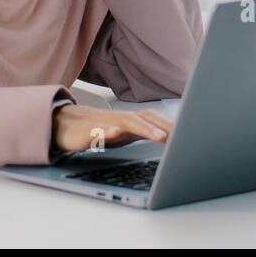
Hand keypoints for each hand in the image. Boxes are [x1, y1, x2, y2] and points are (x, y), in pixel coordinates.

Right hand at [52, 103, 172, 153]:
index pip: (154, 118)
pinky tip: (116, 132)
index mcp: (130, 120)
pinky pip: (100, 129)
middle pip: (145, 117)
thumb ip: (143, 133)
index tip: (190, 132)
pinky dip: (109, 130)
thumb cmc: (99, 129)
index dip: (171, 124)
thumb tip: (170, 139)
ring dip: (144, 128)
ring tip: (160, 137)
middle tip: (180, 135)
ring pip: (126, 121)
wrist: (66, 126)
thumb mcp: (124, 133)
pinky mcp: (89, 131)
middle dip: (164, 126)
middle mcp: (120, 118)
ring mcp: (105, 123)